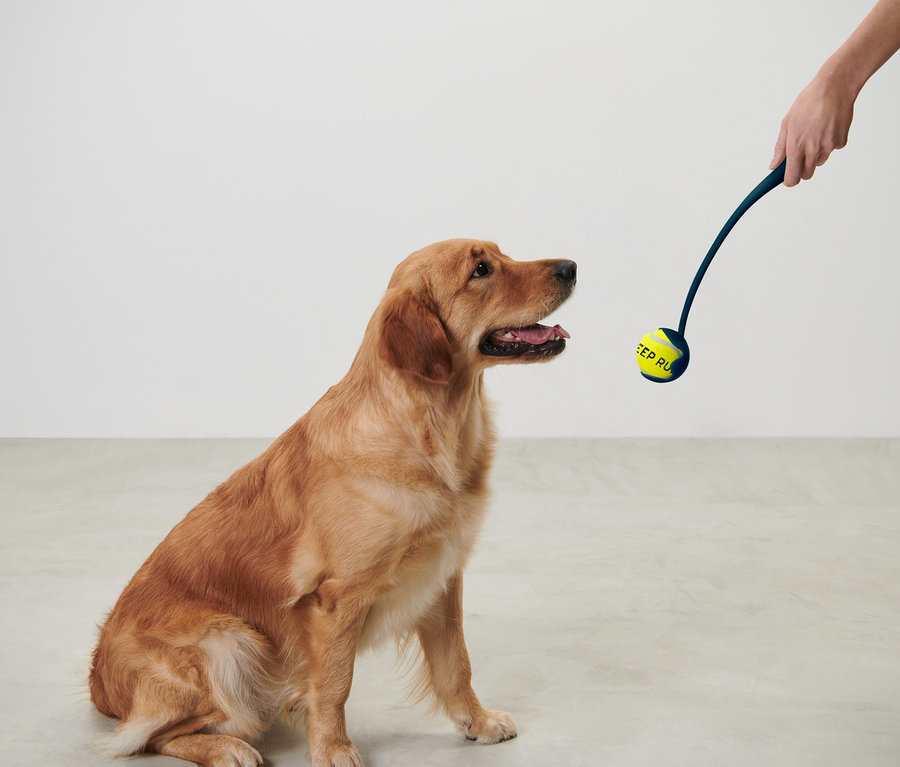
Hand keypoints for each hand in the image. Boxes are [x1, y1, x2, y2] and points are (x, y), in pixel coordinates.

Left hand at [770, 70, 856, 185]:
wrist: (835, 87)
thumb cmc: (809, 102)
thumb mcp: (787, 123)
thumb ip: (780, 147)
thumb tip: (774, 166)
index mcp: (796, 146)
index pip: (792, 178)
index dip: (789, 180)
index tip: (786, 178)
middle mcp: (813, 149)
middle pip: (807, 174)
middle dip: (801, 168)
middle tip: (799, 153)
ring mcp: (829, 146)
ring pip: (819, 162)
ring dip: (815, 155)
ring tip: (814, 133)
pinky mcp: (841, 141)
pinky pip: (832, 150)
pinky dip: (829, 143)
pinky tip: (826, 127)